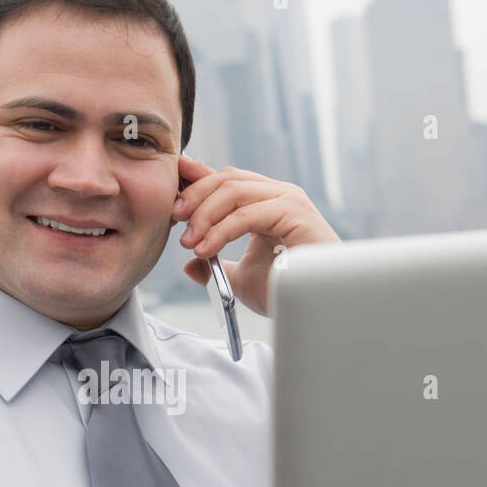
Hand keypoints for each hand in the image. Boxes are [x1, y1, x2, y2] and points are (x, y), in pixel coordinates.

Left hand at [171, 154, 340, 315]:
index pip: (225, 180)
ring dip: (204, 214)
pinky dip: (222, 230)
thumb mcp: (240, 277)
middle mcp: (278, 194)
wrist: (318, 307)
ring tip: (188, 242)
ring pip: (234, 190)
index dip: (195, 179)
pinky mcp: (295, 212)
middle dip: (194, 195)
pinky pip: (248, 214)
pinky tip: (205, 249)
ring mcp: (288, 200)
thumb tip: (190, 266)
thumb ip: (217, 266)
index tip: (168, 191)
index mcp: (266, 202)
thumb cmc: (287, 291)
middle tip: (173, 218)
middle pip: (226, 178)